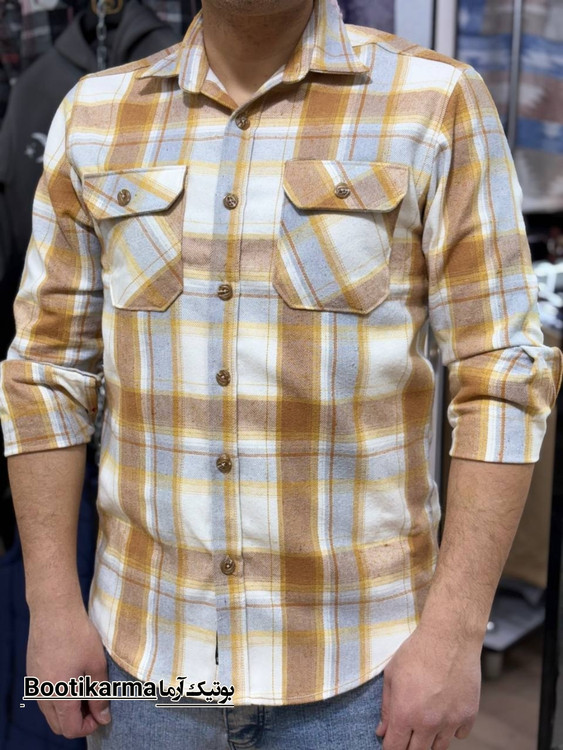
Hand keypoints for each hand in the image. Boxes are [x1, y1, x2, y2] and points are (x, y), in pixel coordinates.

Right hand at [27, 603, 110, 738]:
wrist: (53, 610)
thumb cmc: (78, 634)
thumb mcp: (96, 663)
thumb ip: (100, 694)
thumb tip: (103, 717)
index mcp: (59, 697)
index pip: (71, 729)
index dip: (90, 726)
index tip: (102, 712)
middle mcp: (43, 695)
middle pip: (58, 725)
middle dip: (78, 721)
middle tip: (95, 702)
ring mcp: (35, 683)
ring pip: (50, 712)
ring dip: (68, 710)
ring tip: (86, 689)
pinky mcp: (33, 672)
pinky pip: (44, 696)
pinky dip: (58, 697)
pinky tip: (73, 677)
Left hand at [374, 621, 480, 748]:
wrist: (449, 637)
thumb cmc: (417, 651)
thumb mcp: (391, 674)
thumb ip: (386, 706)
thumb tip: (382, 731)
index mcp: (405, 713)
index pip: (395, 748)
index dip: (390, 747)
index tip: (391, 742)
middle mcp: (428, 723)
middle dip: (409, 746)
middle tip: (408, 733)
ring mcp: (450, 721)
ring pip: (439, 748)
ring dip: (430, 740)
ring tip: (426, 722)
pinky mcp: (468, 715)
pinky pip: (459, 735)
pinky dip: (452, 729)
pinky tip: (445, 712)